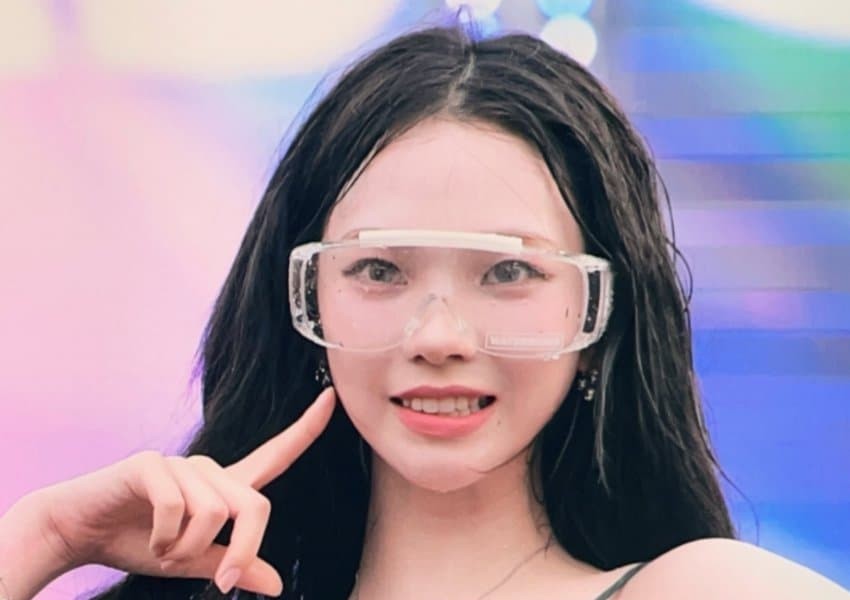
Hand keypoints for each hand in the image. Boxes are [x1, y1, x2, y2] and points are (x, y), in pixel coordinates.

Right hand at [34, 386, 335, 595]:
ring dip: (185, 549)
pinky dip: (162, 539)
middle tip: (219, 582)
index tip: (333, 398)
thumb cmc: (135, 542)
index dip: (306, 428)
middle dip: (242, 550)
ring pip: (214, 513)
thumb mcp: (190, 561)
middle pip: (255, 505)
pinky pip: (177, 508)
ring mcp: (180, 463)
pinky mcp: (151, 464)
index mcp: (224, 486)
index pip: (275, 455)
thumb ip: (231, 564)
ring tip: (161, 549)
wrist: (77, 532)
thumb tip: (276, 584)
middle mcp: (208, 469)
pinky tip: (145, 536)